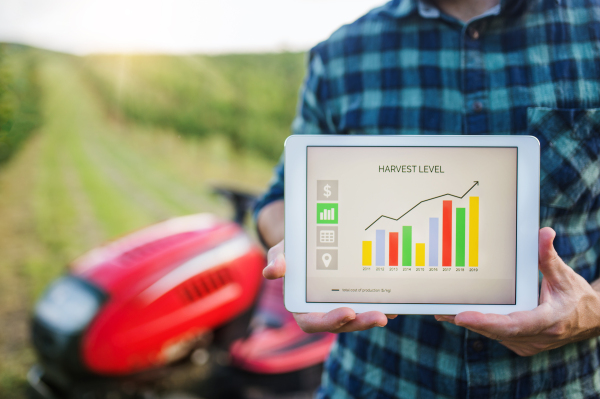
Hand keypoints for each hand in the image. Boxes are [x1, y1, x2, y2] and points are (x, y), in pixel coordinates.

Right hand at [264, 240, 395, 332]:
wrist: (307, 243)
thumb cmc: (292, 251)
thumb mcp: (282, 252)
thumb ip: (277, 260)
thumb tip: (272, 271)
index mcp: (301, 306)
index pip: (312, 322)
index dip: (329, 321)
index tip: (347, 312)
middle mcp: (321, 310)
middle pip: (341, 324)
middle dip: (360, 323)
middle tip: (379, 317)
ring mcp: (339, 306)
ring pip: (357, 318)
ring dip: (373, 317)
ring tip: (390, 311)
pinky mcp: (353, 299)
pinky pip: (367, 306)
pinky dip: (381, 306)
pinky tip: (396, 303)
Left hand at [436, 227, 599, 355]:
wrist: (590, 320)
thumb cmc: (576, 296)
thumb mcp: (565, 275)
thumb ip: (549, 256)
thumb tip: (544, 233)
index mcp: (548, 321)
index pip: (513, 324)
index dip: (486, 322)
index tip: (461, 316)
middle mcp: (535, 337)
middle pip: (495, 330)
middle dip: (468, 320)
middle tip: (440, 308)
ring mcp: (526, 343)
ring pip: (492, 334)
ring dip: (469, 322)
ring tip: (441, 309)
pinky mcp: (519, 343)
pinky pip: (495, 335)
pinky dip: (478, 324)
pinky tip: (455, 314)